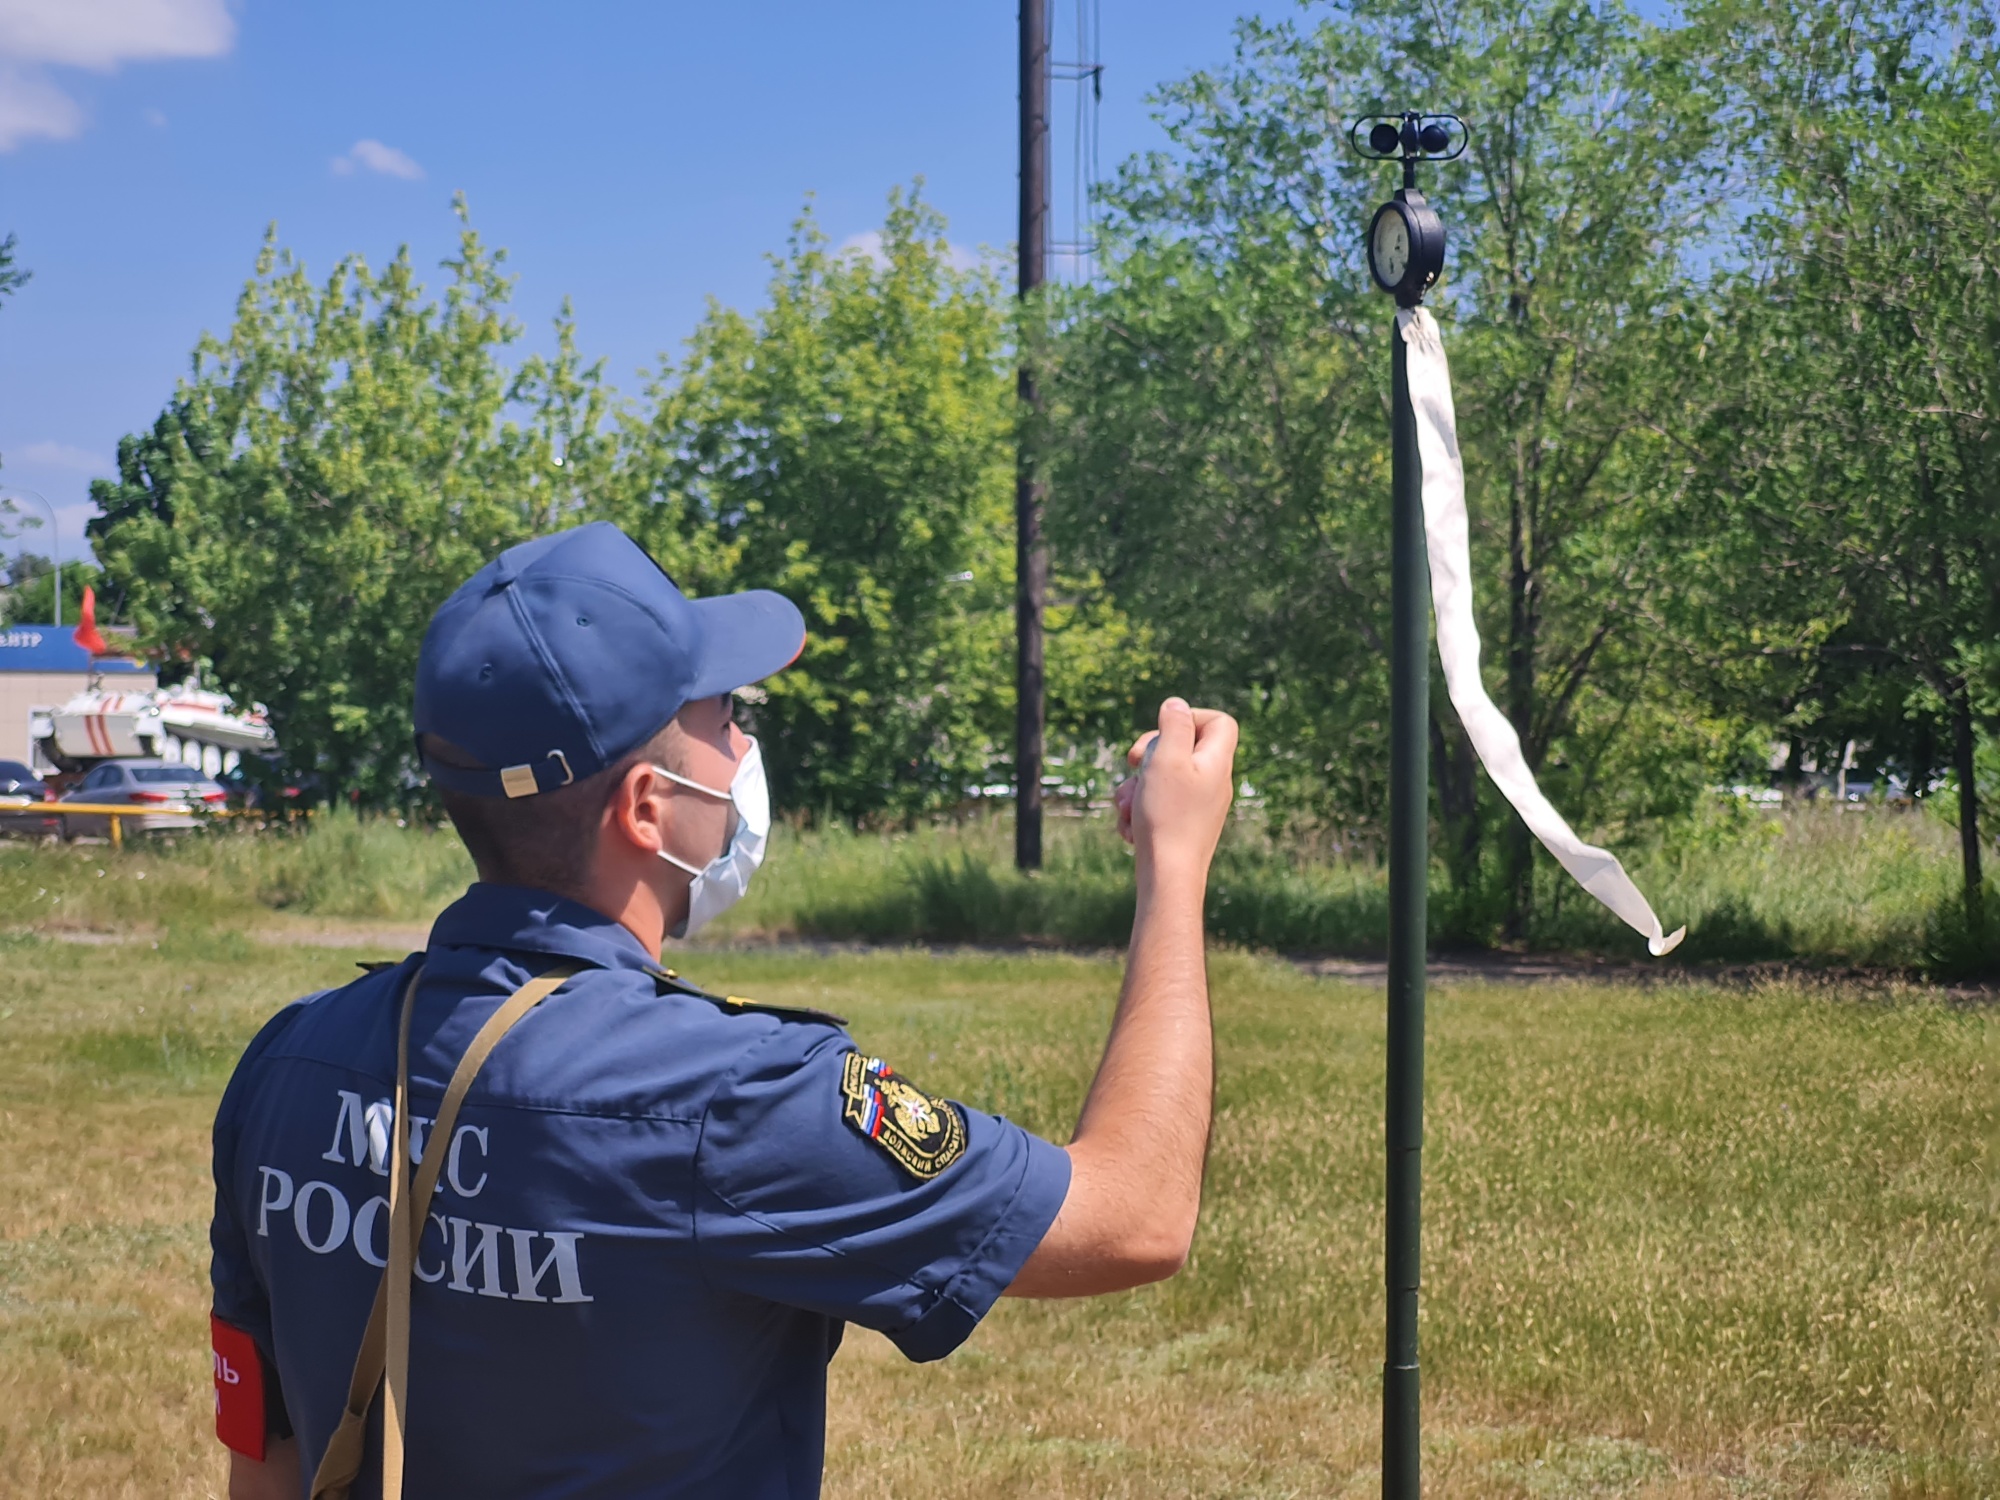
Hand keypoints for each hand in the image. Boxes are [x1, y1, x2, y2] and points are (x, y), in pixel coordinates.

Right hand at [1115, 698, 1237, 882]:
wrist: (1168, 878)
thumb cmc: (1168, 817)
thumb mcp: (1167, 759)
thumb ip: (1173, 726)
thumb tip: (1175, 705)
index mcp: (1217, 763)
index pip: (1219, 722)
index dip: (1189, 717)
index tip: (1162, 732)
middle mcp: (1214, 784)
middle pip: (1183, 749)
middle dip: (1149, 753)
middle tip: (1132, 762)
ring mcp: (1199, 808)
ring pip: (1162, 780)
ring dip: (1136, 788)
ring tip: (1127, 806)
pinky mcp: (1182, 828)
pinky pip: (1158, 807)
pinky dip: (1139, 812)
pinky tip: (1130, 829)